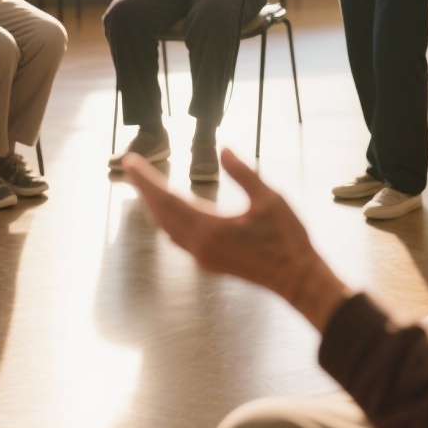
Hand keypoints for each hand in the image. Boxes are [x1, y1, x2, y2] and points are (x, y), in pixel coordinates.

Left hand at [124, 150, 348, 330]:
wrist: (296, 278)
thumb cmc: (286, 238)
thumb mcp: (269, 198)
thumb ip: (243, 173)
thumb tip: (224, 149)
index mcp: (211, 229)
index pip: (168, 199)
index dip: (147, 180)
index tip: (131, 162)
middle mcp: (200, 245)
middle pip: (162, 214)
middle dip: (145, 189)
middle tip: (131, 167)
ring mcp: (204, 257)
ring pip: (168, 228)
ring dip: (155, 205)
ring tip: (147, 184)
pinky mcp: (211, 262)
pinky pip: (179, 238)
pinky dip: (169, 219)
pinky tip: (172, 209)